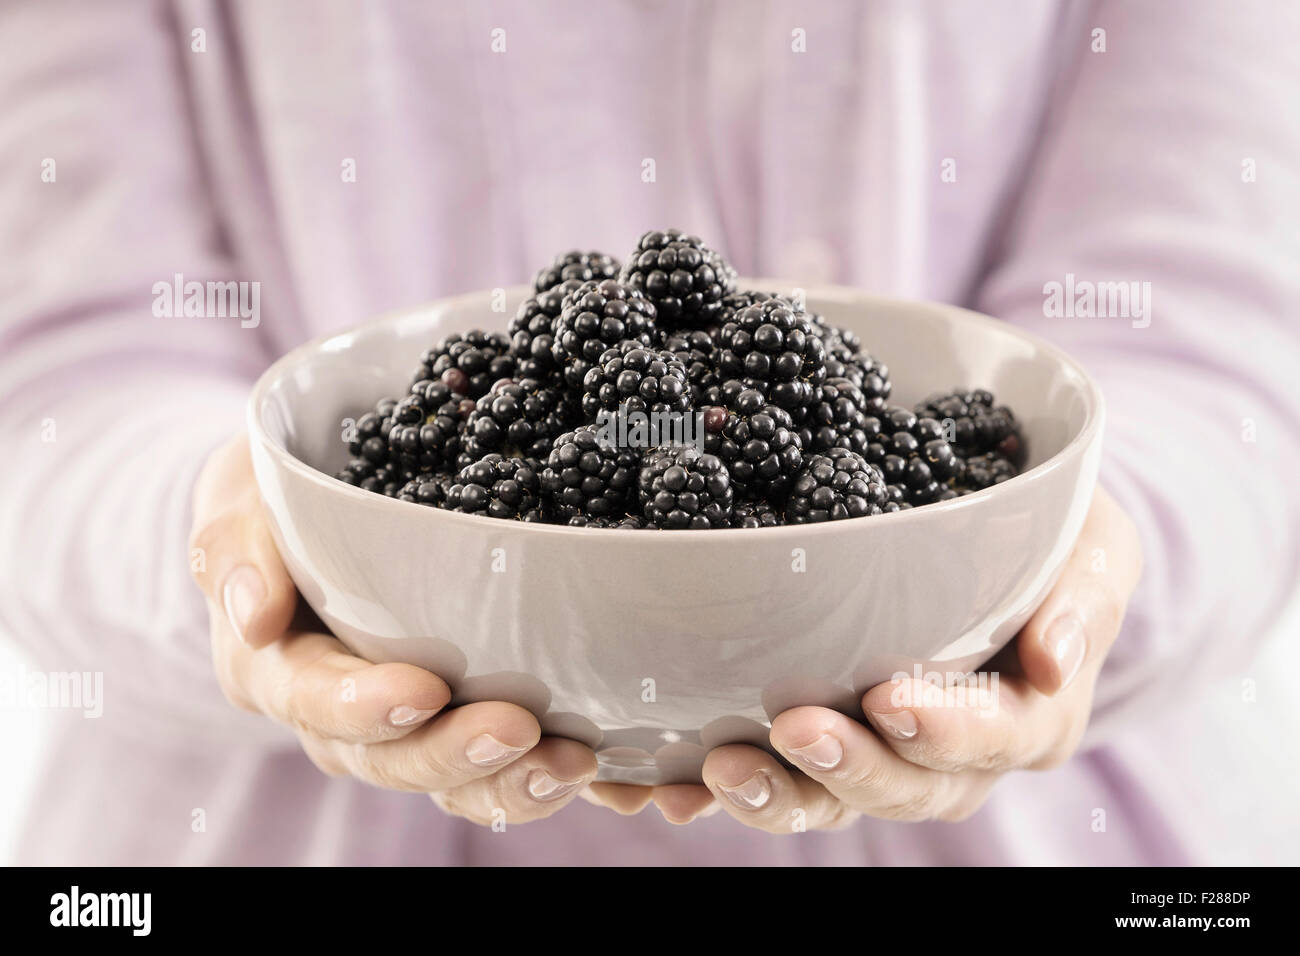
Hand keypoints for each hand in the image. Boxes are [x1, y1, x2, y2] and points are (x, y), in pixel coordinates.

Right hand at [189, 435, 596, 824]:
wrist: (306, 516)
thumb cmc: (274, 505)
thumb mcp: (243, 503)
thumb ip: (237, 548)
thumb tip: (253, 614)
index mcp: (273, 668)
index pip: (311, 698)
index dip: (363, 705)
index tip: (423, 690)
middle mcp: (332, 716)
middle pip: (386, 758)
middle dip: (452, 751)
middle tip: (519, 729)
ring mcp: (393, 731)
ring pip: (444, 780)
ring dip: (509, 782)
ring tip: (571, 763)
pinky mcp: (447, 727)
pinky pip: (487, 774)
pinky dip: (537, 776)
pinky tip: (592, 768)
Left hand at [591, 486, 1141, 828]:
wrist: (1007, 550)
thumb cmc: (1053, 547)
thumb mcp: (1091, 550)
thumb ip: (1082, 596)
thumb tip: (1058, 660)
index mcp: (1028, 716)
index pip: (997, 738)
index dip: (947, 730)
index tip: (892, 700)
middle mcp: (956, 757)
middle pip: (906, 787)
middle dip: (848, 766)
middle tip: (793, 729)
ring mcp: (886, 759)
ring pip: (836, 799)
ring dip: (779, 792)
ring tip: (718, 770)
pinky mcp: (828, 746)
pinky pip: (782, 781)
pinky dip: (727, 793)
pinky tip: (674, 788)